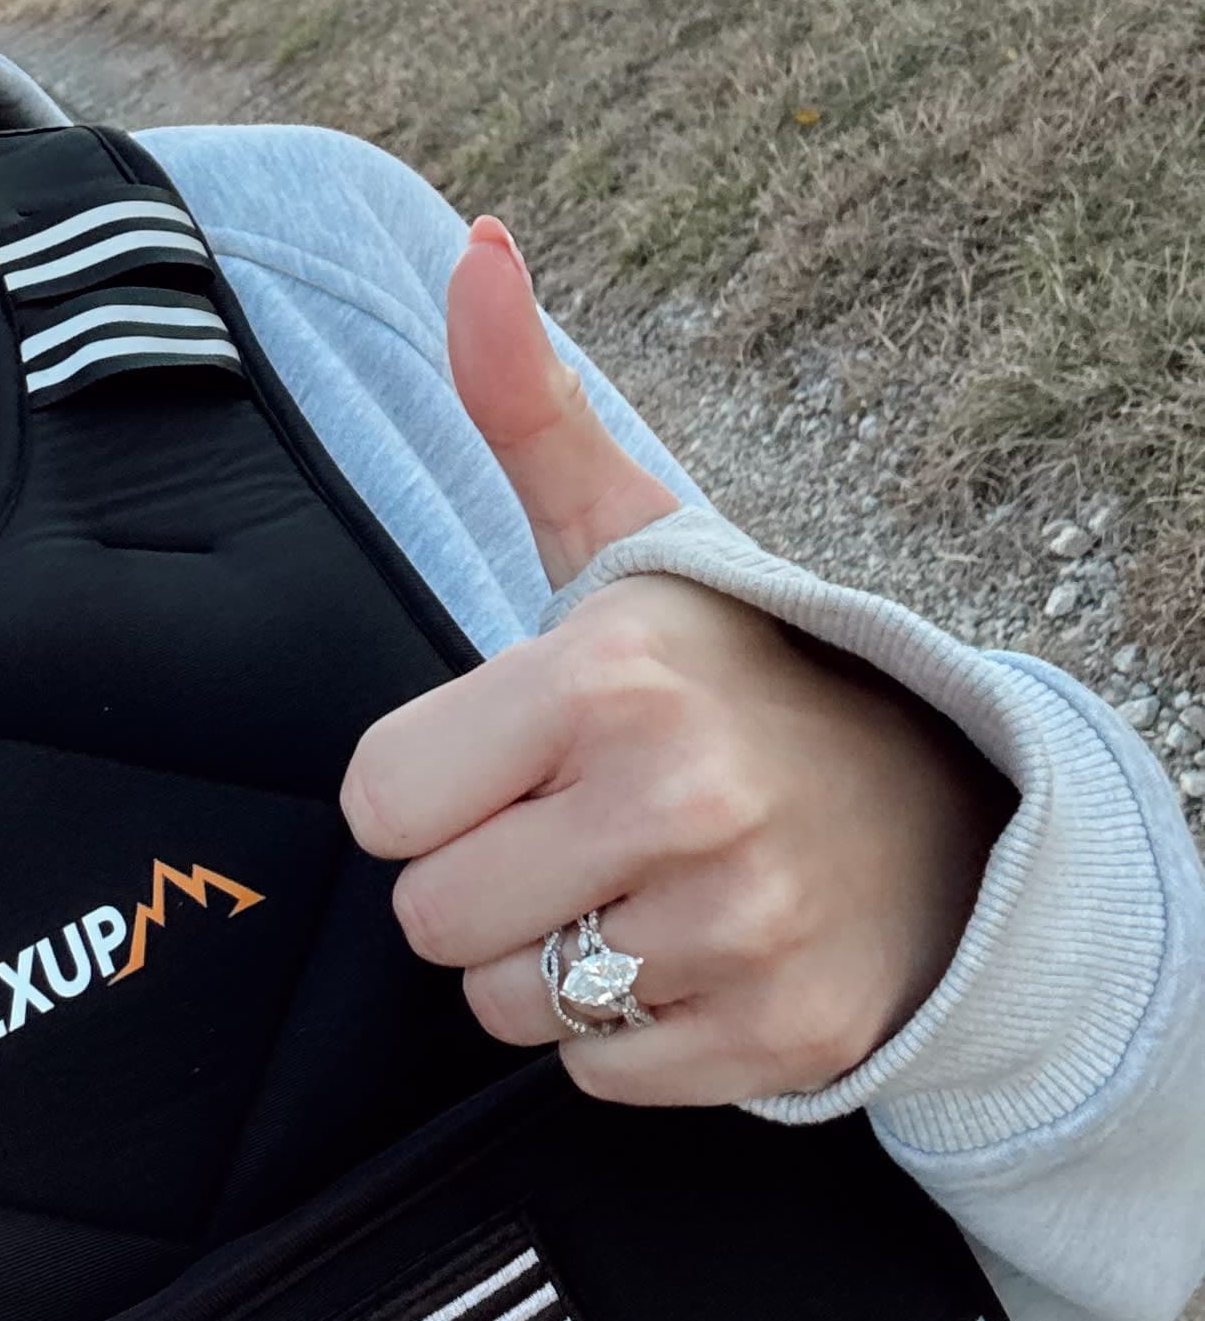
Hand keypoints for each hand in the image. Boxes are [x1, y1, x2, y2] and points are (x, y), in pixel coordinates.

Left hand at [340, 219, 1006, 1103]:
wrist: (944, 799)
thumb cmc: (742, 666)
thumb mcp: (630, 533)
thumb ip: (522, 402)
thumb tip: (473, 244)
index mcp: (607, 675)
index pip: (377, 802)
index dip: (426, 787)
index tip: (504, 756)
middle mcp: (674, 801)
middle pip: (428, 920)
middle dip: (480, 881)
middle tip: (570, 827)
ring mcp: (734, 930)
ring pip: (508, 1008)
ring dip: (550, 963)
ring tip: (632, 885)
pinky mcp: (777, 1039)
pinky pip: (595, 1077)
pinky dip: (626, 1034)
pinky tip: (689, 950)